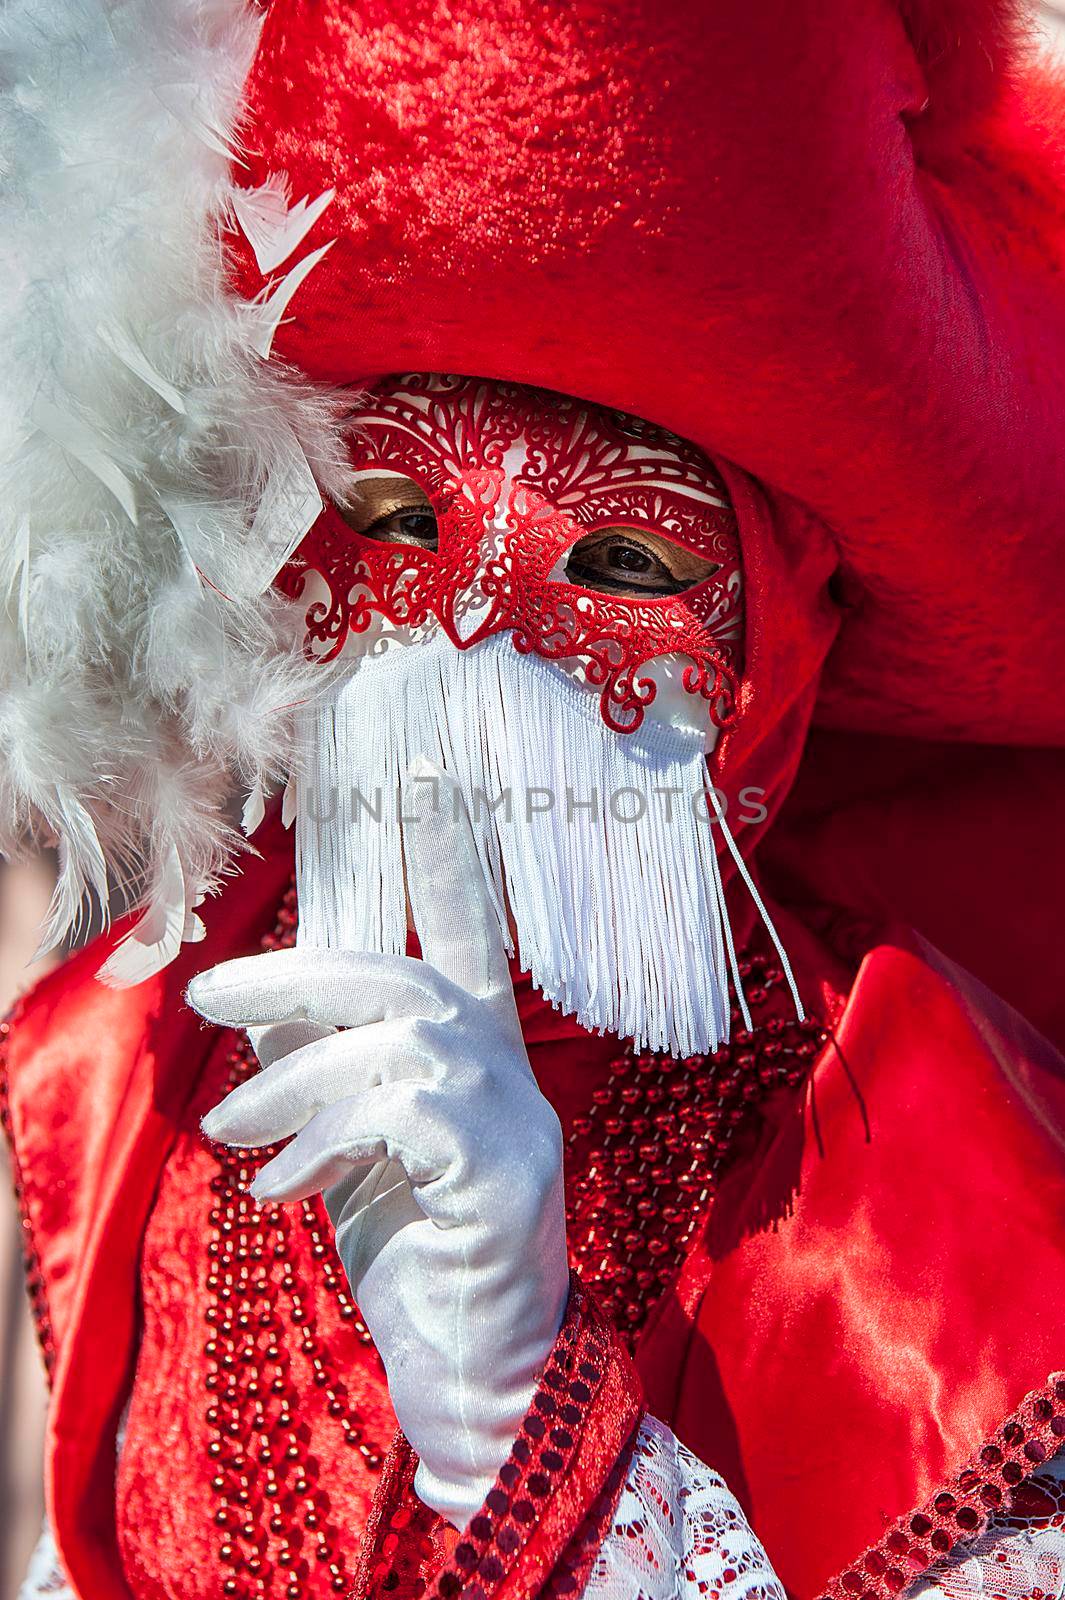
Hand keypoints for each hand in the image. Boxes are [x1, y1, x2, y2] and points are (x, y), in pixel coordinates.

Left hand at [188, 757, 568, 1527]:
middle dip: (299, 973)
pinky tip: (281, 1186)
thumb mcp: (349, 1154)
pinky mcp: (505, 1176)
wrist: (482, 1375)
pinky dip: (324, 1140)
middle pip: (402, 978)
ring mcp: (517, 1120)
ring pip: (393, 1044)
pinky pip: (400, 1116)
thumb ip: (319, 1076)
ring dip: (293, 1078)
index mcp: (479, 1057)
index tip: (428, 773)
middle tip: (210, 988)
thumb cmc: (417, 1257)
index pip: (465, 936)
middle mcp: (509, 1071)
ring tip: (231, 1127)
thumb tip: (261, 1007)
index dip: (449, 855)